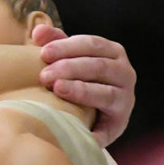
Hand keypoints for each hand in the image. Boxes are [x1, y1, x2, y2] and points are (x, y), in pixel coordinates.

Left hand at [32, 26, 135, 146]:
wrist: (97, 113)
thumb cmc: (80, 77)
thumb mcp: (71, 57)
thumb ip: (56, 42)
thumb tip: (38, 32)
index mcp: (113, 52)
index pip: (92, 44)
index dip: (67, 47)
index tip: (44, 53)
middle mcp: (125, 73)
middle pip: (99, 67)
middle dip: (70, 68)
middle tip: (44, 75)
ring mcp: (125, 99)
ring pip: (106, 93)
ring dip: (80, 91)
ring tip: (58, 89)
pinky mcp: (119, 124)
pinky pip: (107, 128)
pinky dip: (95, 132)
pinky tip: (78, 131)